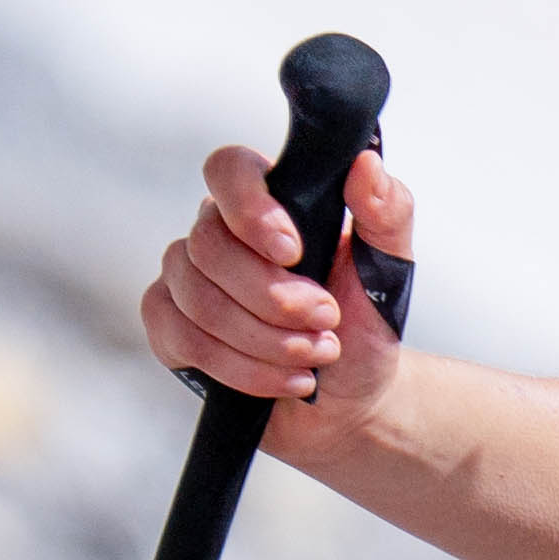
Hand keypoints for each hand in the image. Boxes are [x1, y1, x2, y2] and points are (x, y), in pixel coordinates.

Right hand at [138, 140, 418, 433]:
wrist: (351, 396)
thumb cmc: (365, 323)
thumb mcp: (388, 268)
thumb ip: (386, 211)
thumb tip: (365, 164)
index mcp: (268, 203)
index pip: (228, 170)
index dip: (250, 209)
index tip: (293, 252)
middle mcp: (218, 234)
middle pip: (209, 247)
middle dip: (275, 297)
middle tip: (326, 319)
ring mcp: (185, 281)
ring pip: (197, 300)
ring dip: (267, 340)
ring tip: (316, 354)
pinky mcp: (170, 330)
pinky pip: (181, 339)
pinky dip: (242, 368)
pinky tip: (284, 379)